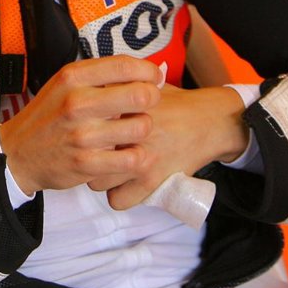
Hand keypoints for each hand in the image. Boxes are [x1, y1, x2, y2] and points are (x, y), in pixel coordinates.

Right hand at [0, 56, 161, 195]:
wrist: (17, 153)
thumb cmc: (49, 115)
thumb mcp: (64, 84)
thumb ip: (99, 75)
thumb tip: (146, 70)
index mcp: (73, 77)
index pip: (127, 65)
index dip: (149, 72)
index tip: (152, 79)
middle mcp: (77, 103)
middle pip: (141, 94)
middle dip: (152, 99)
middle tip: (145, 105)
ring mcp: (82, 135)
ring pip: (142, 127)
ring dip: (143, 129)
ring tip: (133, 130)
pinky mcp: (86, 163)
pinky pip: (133, 159)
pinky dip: (137, 156)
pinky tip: (128, 152)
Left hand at [91, 84, 248, 209]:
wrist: (209, 122)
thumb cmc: (174, 105)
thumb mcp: (142, 88)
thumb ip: (115, 89)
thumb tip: (86, 91)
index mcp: (120, 106)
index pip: (82, 124)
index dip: (78, 130)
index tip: (82, 133)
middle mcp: (126, 131)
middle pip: (85, 153)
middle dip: (87, 156)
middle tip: (96, 154)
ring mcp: (138, 157)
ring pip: (97, 181)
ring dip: (101, 177)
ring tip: (111, 170)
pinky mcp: (151, 179)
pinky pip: (118, 200)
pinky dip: (120, 196)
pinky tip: (125, 186)